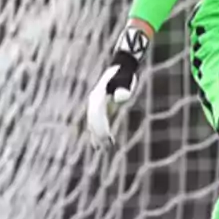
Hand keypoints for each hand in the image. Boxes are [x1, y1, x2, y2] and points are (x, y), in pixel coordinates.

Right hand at [86, 24, 148, 147]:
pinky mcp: (102, 109)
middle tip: (105, 146)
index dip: (101, 126)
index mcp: (98, 95)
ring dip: (97, 136)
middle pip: (93, 120)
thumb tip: (123, 97)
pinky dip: (98, 134)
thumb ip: (123, 88)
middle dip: (98, 133)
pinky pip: (97, 124)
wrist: (120, 69)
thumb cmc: (124, 74)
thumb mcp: (125, 79)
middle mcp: (94, 101)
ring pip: (93, 124)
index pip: (97, 113)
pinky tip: (100, 146)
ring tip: (102, 149)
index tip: (107, 136)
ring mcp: (96, 106)